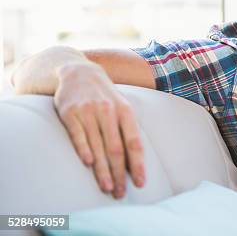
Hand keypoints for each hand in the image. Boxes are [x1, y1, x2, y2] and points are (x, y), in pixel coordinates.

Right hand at [54, 62, 144, 198]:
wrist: (79, 72)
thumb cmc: (105, 96)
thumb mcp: (122, 106)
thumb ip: (127, 130)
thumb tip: (134, 161)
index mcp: (125, 111)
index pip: (134, 143)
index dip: (137, 164)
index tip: (140, 183)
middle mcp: (108, 111)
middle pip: (116, 148)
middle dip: (118, 173)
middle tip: (120, 193)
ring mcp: (88, 111)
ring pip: (98, 146)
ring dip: (102, 170)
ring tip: (106, 187)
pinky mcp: (69, 113)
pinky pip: (78, 135)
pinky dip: (84, 149)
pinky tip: (89, 164)